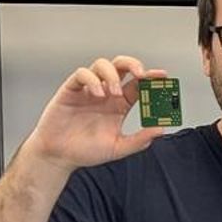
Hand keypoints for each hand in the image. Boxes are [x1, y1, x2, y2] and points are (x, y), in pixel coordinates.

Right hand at [23, 56, 168, 172]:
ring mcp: (88, 90)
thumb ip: (139, 140)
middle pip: (121, 66)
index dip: (151, 78)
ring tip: (114, 93)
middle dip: (133, 64)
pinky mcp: (71, 90)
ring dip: (112, 74)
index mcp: (120, 104)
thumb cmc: (86, 151)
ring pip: (102, 65)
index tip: (162, 76)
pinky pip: (82, 74)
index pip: (138, 84)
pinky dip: (92, 80)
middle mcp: (106, 93)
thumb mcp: (118, 148)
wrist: (58, 156)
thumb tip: (160, 129)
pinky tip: (97, 94)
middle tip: (142, 74)